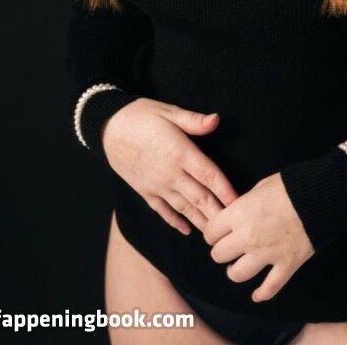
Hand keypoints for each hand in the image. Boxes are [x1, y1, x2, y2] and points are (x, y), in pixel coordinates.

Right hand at [101, 98, 238, 234]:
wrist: (107, 127)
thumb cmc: (141, 115)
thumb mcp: (169, 111)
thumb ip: (194, 120)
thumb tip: (217, 120)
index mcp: (180, 153)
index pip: (209, 176)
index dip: (226, 191)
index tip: (239, 204)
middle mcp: (170, 173)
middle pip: (200, 198)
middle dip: (218, 213)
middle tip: (233, 228)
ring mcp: (156, 185)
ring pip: (184, 208)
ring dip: (200, 221)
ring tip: (215, 234)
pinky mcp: (144, 190)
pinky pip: (162, 210)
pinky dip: (175, 221)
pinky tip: (186, 229)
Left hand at [203, 172, 314, 302]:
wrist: (321, 195)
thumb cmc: (291, 185)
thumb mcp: (261, 186)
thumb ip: (244, 203)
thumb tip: (236, 215)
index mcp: (240, 214)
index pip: (210, 232)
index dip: (213, 232)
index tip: (217, 232)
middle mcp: (248, 237)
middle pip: (219, 255)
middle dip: (221, 251)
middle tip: (227, 247)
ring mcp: (267, 254)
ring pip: (237, 274)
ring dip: (235, 271)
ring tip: (238, 266)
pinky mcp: (286, 265)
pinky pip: (270, 287)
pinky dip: (262, 293)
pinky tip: (257, 295)